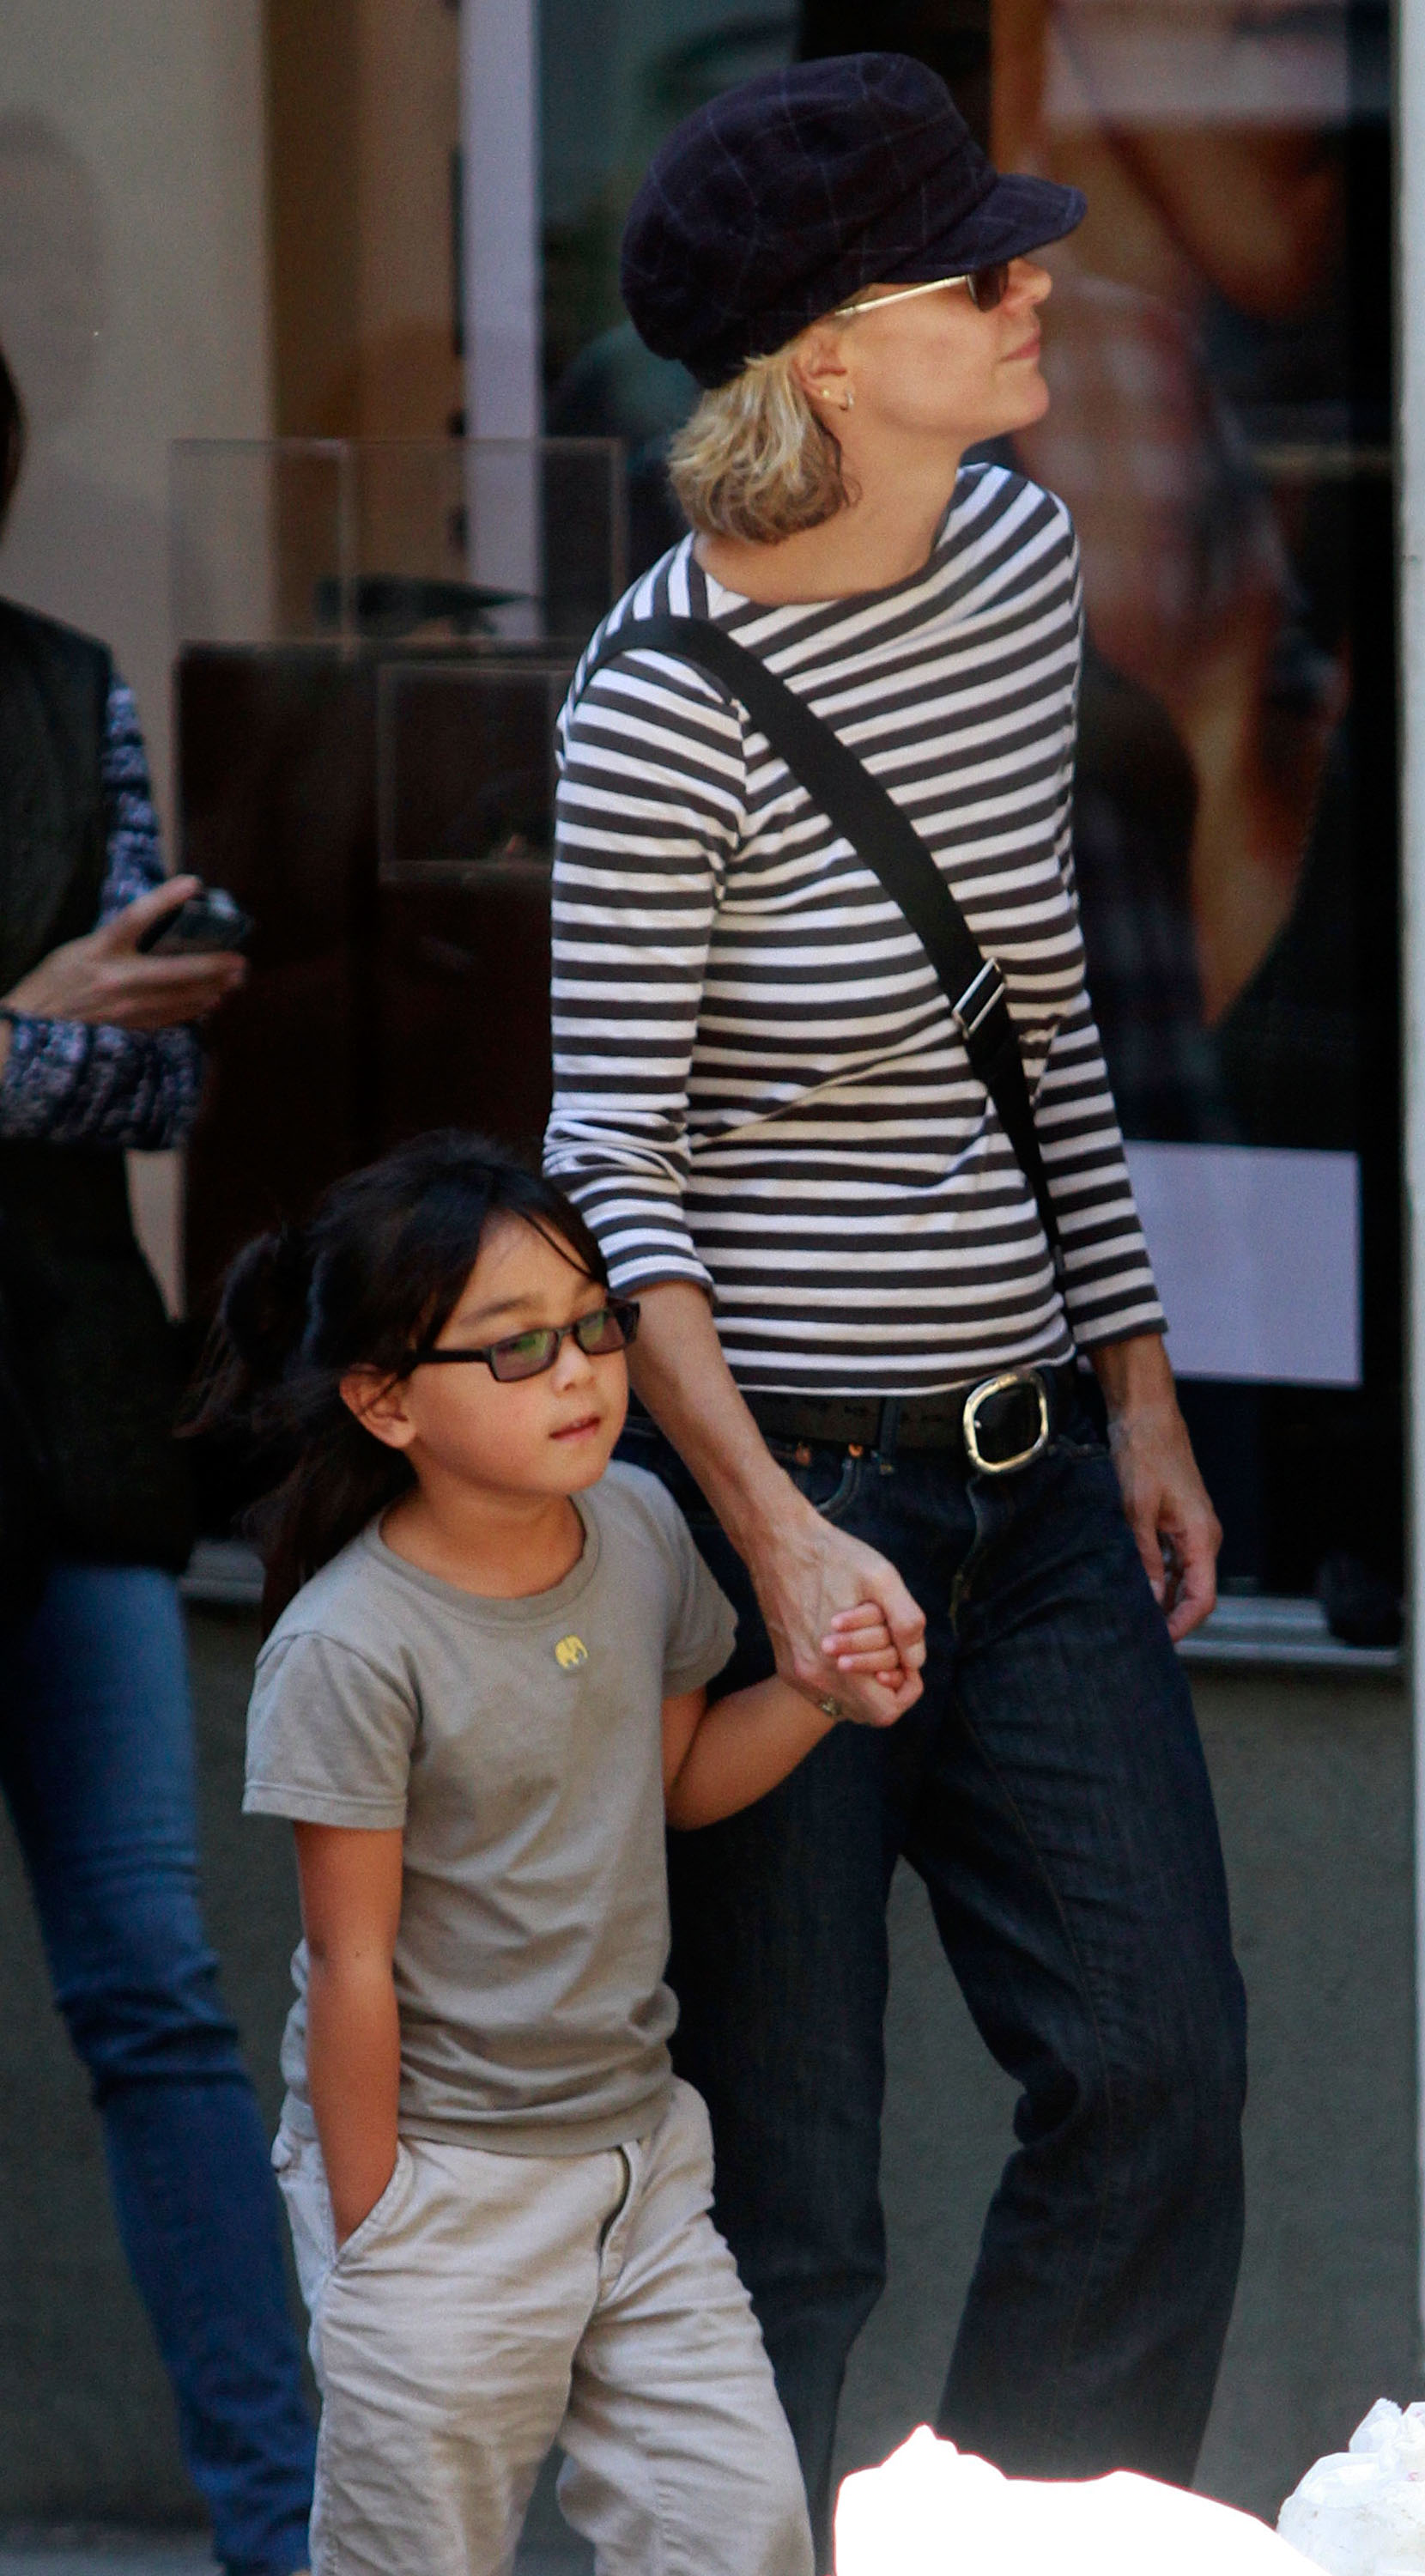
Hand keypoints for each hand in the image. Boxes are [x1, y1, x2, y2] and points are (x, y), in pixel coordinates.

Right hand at [1, 875, 246, 1030]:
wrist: (34, 1023)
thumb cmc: (56, 978)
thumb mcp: (80, 947)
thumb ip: (117, 939)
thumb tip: (158, 927)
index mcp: (100, 950)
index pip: (136, 917)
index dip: (165, 899)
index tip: (193, 882)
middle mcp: (115, 978)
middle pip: (174, 970)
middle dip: (213, 966)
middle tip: (240, 961)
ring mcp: (124, 1007)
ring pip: (179, 998)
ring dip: (211, 989)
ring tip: (235, 980)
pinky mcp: (127, 1026)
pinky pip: (168, 1018)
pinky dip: (193, 1010)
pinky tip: (211, 1003)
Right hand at [747, 1502, 925, 1726]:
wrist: (777, 1543)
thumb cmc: (833, 1557)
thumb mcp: (883, 1578)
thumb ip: (907, 1623)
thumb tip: (914, 1661)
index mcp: (836, 1667)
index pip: (886, 1711)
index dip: (906, 1689)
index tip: (906, 1660)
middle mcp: (812, 1680)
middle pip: (867, 1710)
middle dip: (886, 1681)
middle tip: (891, 1646)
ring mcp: (796, 1674)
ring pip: (845, 1701)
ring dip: (864, 1679)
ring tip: (868, 1640)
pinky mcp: (785, 1665)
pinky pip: (823, 1688)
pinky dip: (841, 1674)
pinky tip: (846, 1641)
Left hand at [1094, 1335, 1220, 1640]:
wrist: (1146, 1415)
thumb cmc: (1143, 1456)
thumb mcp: (1137, 1510)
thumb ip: (1145, 1557)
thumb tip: (1150, 1601)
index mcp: (1202, 1537)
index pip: (1202, 1599)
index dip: (1181, 1626)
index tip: (1154, 1644)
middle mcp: (1202, 1538)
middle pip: (1192, 1594)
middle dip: (1167, 1618)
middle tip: (1133, 1637)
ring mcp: (1188, 1531)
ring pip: (1178, 1579)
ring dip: (1158, 1599)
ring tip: (1127, 1619)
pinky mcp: (1173, 1523)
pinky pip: (1168, 1562)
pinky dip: (1152, 1578)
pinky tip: (1127, 1588)